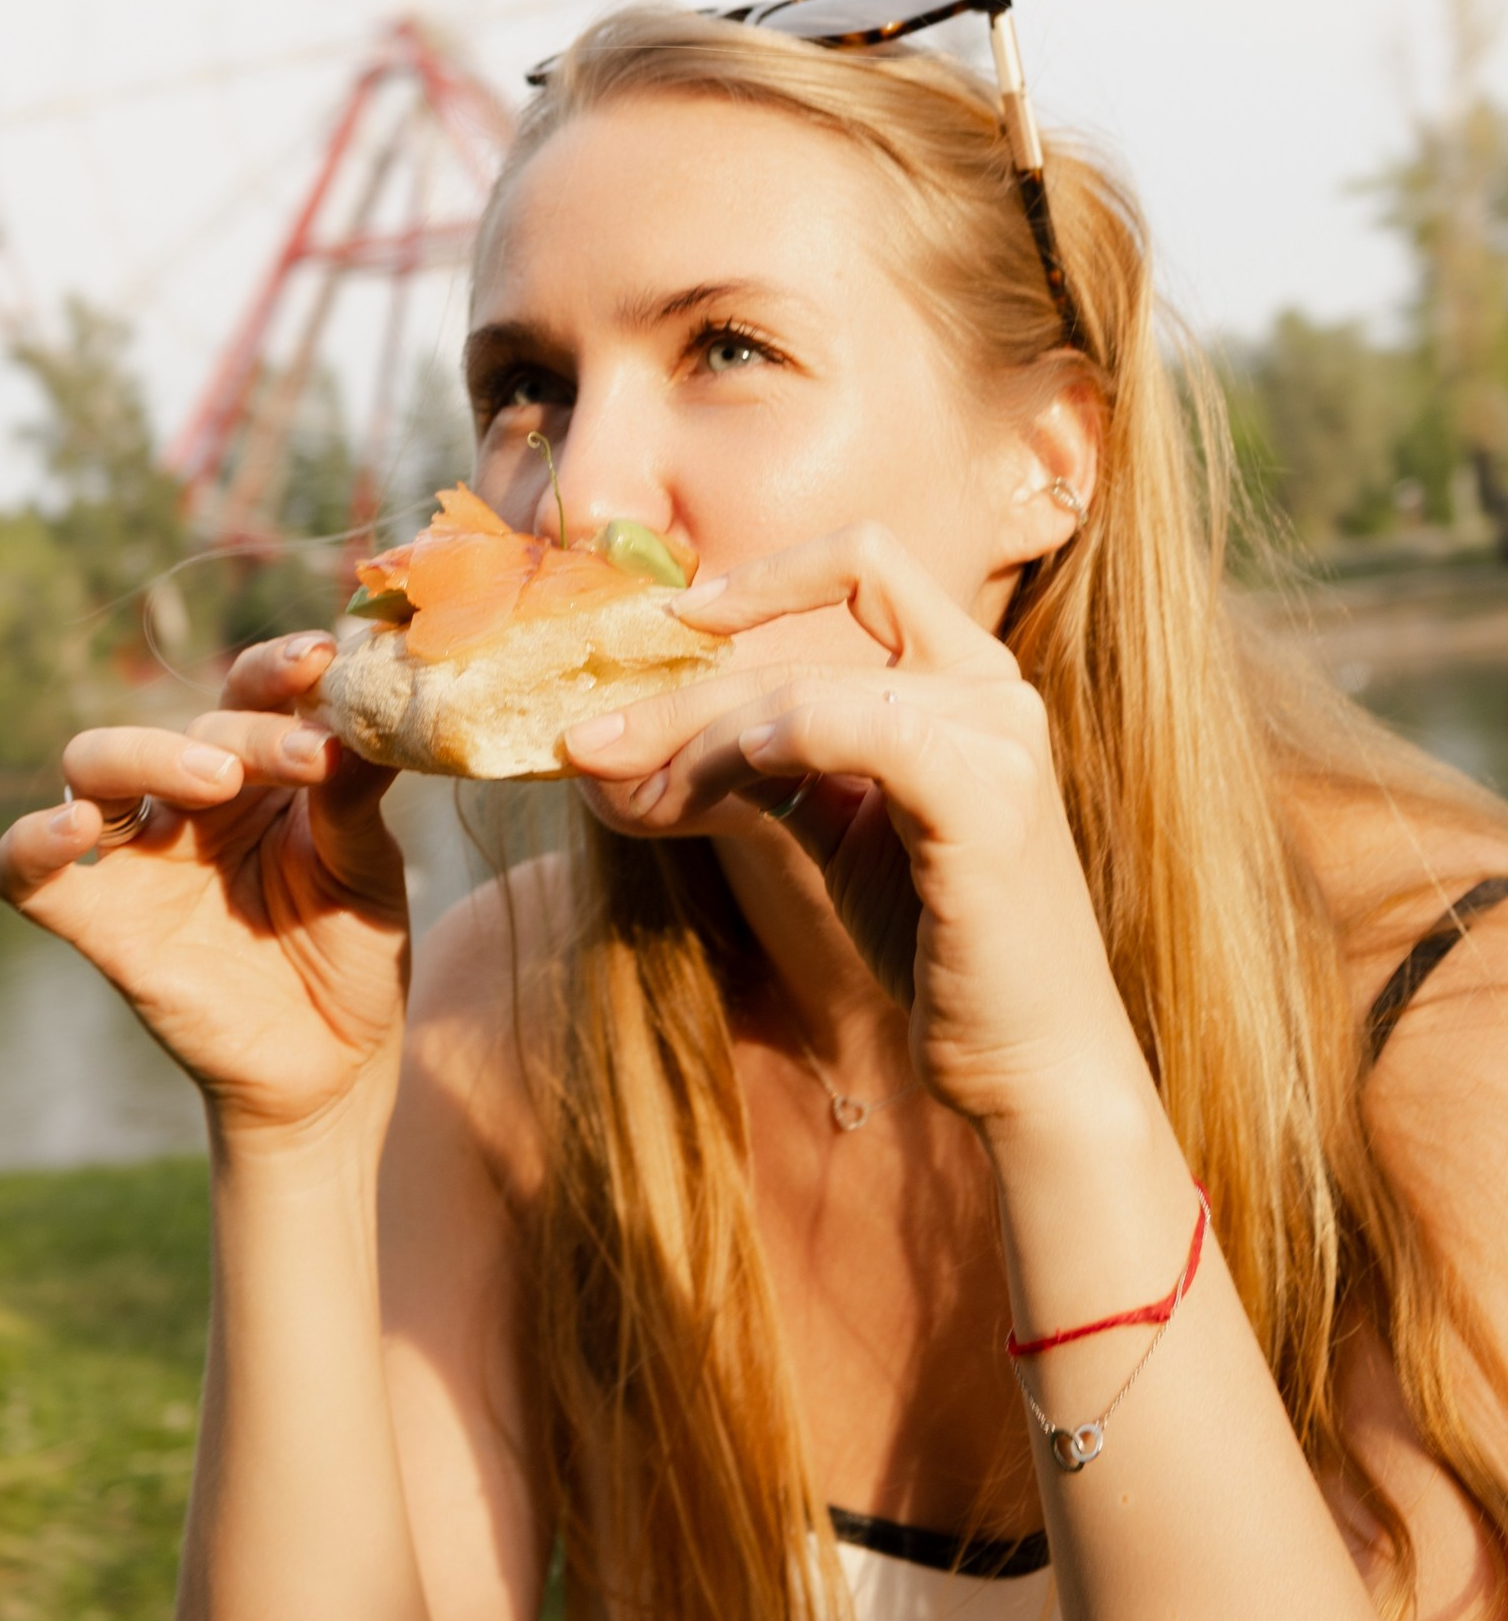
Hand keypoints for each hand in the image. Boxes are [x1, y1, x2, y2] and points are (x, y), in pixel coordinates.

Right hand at [0, 633, 410, 1143]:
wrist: (333, 1066)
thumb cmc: (352, 952)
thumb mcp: (369, 867)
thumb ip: (355, 793)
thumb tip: (370, 716)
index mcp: (258, 772)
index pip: (249, 693)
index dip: (276, 668)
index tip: (321, 658)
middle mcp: (189, 802)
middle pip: (177, 727)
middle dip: (238, 732)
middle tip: (298, 760)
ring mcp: (139, 860)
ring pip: (91, 768)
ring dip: (144, 756)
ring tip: (214, 781)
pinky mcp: (101, 924)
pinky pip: (24, 876)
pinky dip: (31, 843)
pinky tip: (73, 830)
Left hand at [565, 524, 1136, 1129]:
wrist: (1034, 1061)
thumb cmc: (937, 939)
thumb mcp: (836, 829)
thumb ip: (751, 771)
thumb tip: (614, 752)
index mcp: (966, 676)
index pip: (864, 559)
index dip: (762, 575)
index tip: (672, 622)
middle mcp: (991, 689)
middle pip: (799, 647)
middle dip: (676, 695)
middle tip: (585, 740)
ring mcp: (996, 740)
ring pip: (803, 691)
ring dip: (695, 737)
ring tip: (631, 791)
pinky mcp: (985, 803)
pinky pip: (861, 731)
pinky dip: (780, 738)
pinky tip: (724, 771)